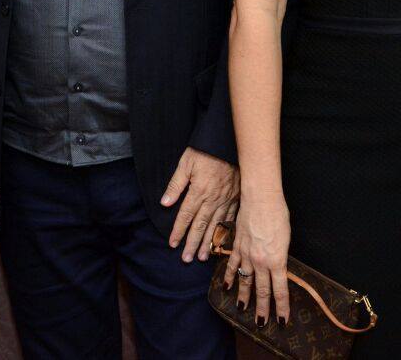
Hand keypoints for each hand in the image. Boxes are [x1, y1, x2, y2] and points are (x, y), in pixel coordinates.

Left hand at [161, 148, 239, 262]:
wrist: (228, 142)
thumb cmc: (205, 151)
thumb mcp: (186, 163)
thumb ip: (175, 185)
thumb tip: (164, 203)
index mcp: (199, 191)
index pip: (186, 216)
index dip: (178, 231)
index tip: (172, 244)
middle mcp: (213, 199)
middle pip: (200, 225)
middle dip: (192, 243)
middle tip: (187, 259)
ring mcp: (226, 199)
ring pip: (216, 225)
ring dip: (208, 242)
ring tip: (203, 256)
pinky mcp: (236, 197)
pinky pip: (230, 218)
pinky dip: (225, 231)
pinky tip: (222, 241)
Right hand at [224, 193, 290, 325]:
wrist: (261, 198)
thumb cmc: (278, 214)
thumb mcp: (286, 239)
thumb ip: (281, 256)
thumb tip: (279, 266)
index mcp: (277, 260)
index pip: (280, 290)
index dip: (282, 307)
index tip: (282, 321)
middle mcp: (261, 262)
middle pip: (262, 291)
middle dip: (262, 309)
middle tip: (261, 323)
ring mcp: (247, 255)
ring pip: (245, 281)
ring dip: (244, 297)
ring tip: (242, 309)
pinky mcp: (237, 246)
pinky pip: (232, 265)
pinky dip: (229, 277)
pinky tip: (227, 287)